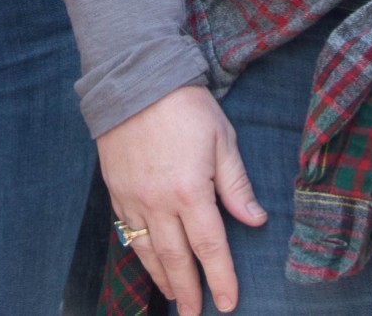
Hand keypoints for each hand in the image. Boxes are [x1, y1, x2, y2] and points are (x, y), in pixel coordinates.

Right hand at [97, 84, 266, 315]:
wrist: (135, 79)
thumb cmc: (185, 106)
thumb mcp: (222, 140)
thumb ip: (236, 185)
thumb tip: (255, 220)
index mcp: (190, 191)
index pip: (210, 247)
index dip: (221, 278)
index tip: (228, 303)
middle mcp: (158, 202)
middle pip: (176, 259)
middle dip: (189, 291)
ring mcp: (133, 198)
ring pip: (147, 251)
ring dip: (162, 278)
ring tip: (175, 298)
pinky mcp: (116, 190)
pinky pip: (127, 231)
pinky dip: (139, 252)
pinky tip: (149, 262)